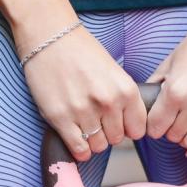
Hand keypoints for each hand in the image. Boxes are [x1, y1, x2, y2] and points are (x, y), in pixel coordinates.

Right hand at [15, 21, 146, 161]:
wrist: (49, 37)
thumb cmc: (81, 52)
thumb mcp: (114, 72)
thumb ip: (124, 99)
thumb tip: (129, 127)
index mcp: (125, 89)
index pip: (137, 129)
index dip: (128, 128)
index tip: (118, 123)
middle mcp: (107, 102)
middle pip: (116, 139)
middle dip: (108, 133)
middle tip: (97, 120)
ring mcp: (83, 111)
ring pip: (98, 146)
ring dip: (92, 140)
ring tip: (84, 124)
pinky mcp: (60, 118)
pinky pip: (79, 148)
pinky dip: (80, 149)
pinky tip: (76, 137)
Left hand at [145, 9, 186, 159]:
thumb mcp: (169, 62)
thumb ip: (156, 85)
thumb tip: (146, 104)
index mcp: (175, 91)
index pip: (156, 127)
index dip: (153, 127)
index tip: (156, 124)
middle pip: (173, 137)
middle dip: (169, 132)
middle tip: (172, 123)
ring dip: (186, 140)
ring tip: (186, 129)